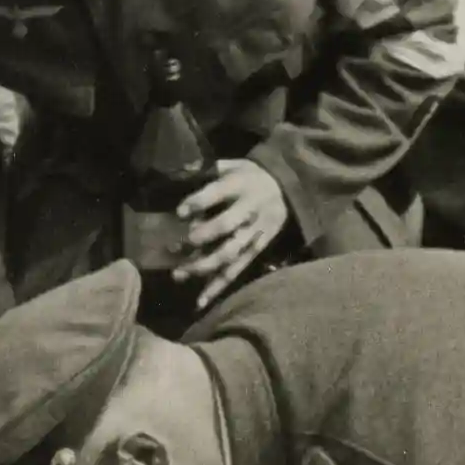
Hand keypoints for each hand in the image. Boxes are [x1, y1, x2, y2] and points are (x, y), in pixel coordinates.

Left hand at [177, 158, 290, 307]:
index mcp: (242, 184)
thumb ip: (211, 169)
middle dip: (200, 237)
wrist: (289, 187)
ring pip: (230, 253)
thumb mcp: (236, 163)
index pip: (218, 193)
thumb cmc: (254, 175)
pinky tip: (200, 301)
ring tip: (179, 275)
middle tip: (175, 246)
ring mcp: (255, 233)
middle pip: (225, 226)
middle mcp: (249, 210)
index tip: (180, 212)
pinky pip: (237, 270)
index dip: (199, 203)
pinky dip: (218, 286)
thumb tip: (182, 173)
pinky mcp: (258, 249)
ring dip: (204, 266)